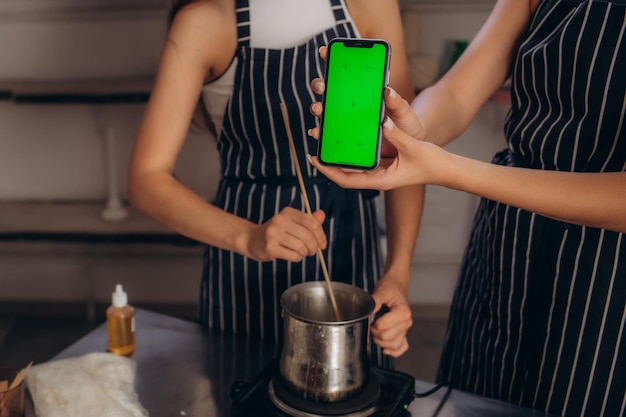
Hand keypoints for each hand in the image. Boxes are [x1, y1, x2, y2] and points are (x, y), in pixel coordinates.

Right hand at [247, 207, 326, 261]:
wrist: (253, 240)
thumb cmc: (277, 232)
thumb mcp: (293, 223)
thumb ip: (308, 220)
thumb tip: (322, 215)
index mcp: (288, 212)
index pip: (312, 223)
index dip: (321, 235)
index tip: (322, 244)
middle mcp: (279, 220)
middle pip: (308, 236)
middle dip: (314, 247)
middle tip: (312, 251)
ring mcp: (273, 234)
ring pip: (301, 247)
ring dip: (305, 253)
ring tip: (302, 253)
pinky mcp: (269, 247)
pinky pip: (292, 256)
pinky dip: (297, 258)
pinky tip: (294, 256)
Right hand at [309, 46, 424, 140]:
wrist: (407, 148)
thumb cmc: (406, 125)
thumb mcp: (405, 112)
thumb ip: (397, 103)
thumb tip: (387, 90)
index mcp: (366, 91)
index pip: (347, 71)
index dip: (333, 58)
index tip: (325, 51)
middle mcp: (352, 103)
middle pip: (329, 89)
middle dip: (320, 84)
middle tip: (322, 86)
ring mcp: (347, 120)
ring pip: (325, 110)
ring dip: (317, 107)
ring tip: (318, 109)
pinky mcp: (346, 137)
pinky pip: (329, 134)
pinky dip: (320, 132)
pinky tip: (317, 132)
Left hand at [309, 112, 447, 189]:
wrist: (444, 168)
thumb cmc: (431, 162)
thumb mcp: (413, 147)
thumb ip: (397, 136)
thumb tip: (383, 122)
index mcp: (380, 180)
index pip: (347, 180)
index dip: (328, 171)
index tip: (315, 160)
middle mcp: (377, 178)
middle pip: (345, 174)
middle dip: (328, 164)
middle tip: (315, 147)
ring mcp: (379, 172)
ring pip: (353, 167)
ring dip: (339, 157)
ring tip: (325, 142)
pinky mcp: (383, 164)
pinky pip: (363, 160)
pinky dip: (352, 152)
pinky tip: (345, 139)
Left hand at [370, 276, 412, 356]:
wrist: (397, 286)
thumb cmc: (390, 287)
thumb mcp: (381, 291)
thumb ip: (374, 302)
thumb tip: (367, 313)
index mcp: (403, 312)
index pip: (382, 327)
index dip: (372, 323)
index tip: (370, 317)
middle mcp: (407, 323)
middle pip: (386, 338)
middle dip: (374, 332)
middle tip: (370, 323)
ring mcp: (405, 330)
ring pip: (392, 345)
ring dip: (380, 341)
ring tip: (375, 330)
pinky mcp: (403, 334)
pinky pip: (400, 348)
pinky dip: (392, 351)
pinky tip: (384, 347)